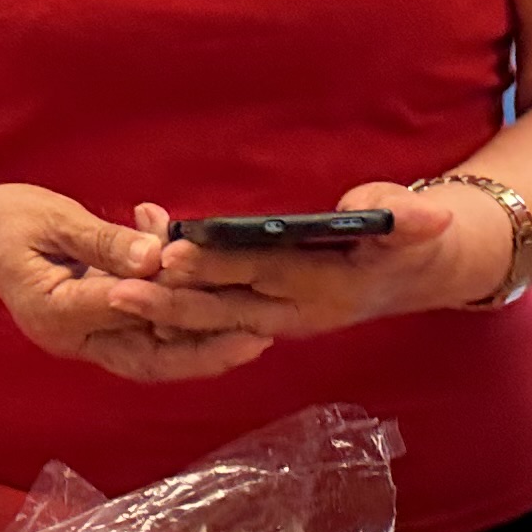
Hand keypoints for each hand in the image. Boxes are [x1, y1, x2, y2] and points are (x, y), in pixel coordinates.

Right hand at [0, 184, 271, 382]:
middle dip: (202, 351)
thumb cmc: (8, 220)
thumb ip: (102, 241)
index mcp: (52, 311)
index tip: (214, 292)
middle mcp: (72, 338)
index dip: (166, 299)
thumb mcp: (51, 218)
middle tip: (255, 337)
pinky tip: (224, 319)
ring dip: (203, 350)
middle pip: (146, 356)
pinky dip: (185, 333)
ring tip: (255, 336)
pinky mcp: (101, 332)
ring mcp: (87, 341)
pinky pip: (149, 340)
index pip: (118, 309)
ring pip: (154, 357)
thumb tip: (153, 256)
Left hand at [117, 182, 491, 346]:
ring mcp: (279, 321)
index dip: (217, 266)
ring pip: (212, 321)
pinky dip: (177, 308)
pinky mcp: (266, 318)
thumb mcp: (419, 223)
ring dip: (164, 312)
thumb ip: (401, 215)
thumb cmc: (413, 237)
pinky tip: (135, 287)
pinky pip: (215, 321)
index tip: (172, 255)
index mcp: (329, 286)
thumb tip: (393, 209)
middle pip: (223, 309)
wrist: (419, 273)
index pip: (263, 275)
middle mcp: (297, 313)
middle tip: (116, 289)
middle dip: (169, 302)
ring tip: (112, 292)